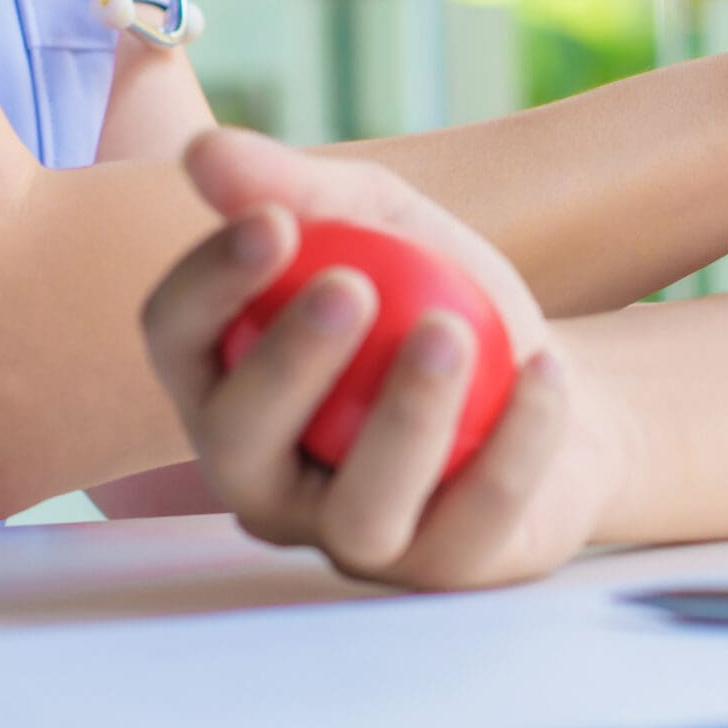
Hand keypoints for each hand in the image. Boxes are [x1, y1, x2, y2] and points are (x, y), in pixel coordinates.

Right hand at [139, 129, 640, 589]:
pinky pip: (473, 522)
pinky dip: (517, 443)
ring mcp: (349, 541)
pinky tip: (548, 369)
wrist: (552, 389)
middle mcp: (262, 481)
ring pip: (358, 510)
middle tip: (350, 283)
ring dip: (404, 418)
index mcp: (224, 386)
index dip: (208, 284)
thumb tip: (204, 153)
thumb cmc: (440, 300)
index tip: (271, 222)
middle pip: (239, 438)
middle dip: (287, 362)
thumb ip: (303, 191)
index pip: (175, 339)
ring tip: (450, 330)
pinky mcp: (440, 574)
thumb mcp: (386, 225)